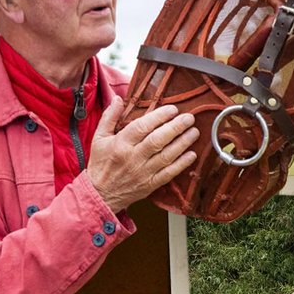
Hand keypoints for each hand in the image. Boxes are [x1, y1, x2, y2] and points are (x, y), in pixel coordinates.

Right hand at [87, 96, 198, 213]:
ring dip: (183, 143)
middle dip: (176, 128)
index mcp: (120, 144)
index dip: (159, 117)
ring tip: (194, 132)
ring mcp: (143, 172)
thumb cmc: (100, 164)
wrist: (99, 194)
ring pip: (166, 156)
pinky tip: (192, 154)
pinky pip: (169, 174)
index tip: (173, 109)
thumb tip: (118, 98)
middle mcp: (132, 158)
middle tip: (189, 118)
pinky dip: (182, 164)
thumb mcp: (99, 138)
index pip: (142, 127)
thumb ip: (109, 117)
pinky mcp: (150, 184)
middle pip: (157, 140)